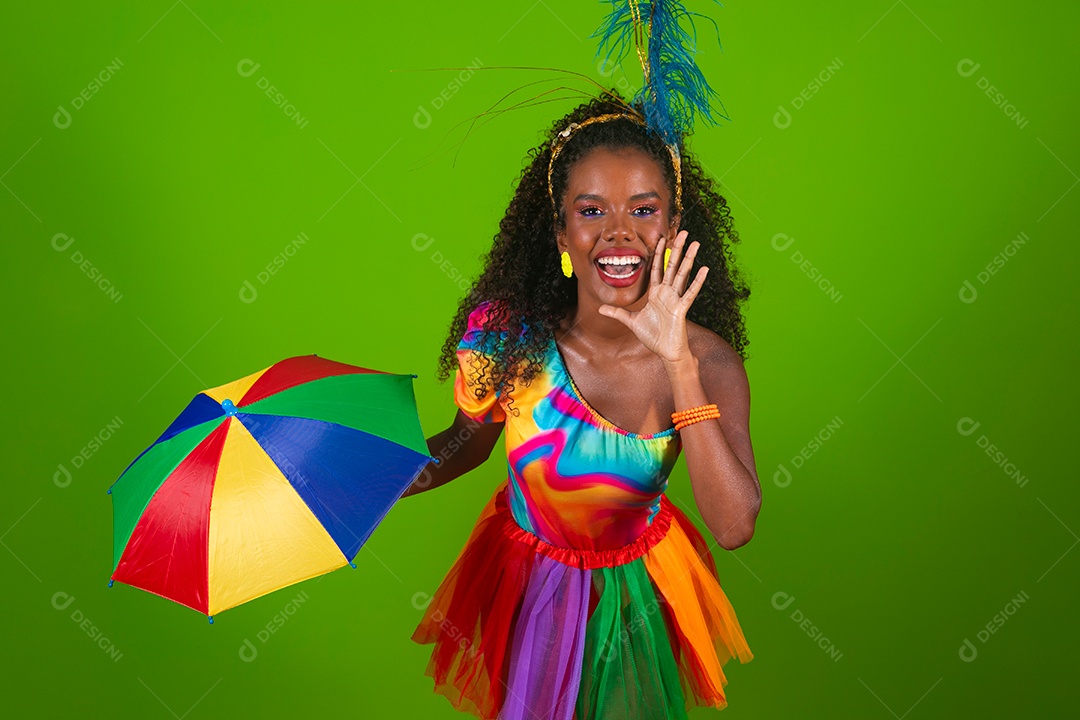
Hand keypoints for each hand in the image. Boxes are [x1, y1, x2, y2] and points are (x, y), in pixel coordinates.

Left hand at [597, 230, 707, 364]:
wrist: (665, 352)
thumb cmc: (653, 337)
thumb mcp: (631, 322)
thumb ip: (617, 313)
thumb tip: (600, 308)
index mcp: (656, 294)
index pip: (657, 268)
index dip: (658, 253)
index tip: (661, 238)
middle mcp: (667, 293)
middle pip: (671, 266)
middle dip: (676, 248)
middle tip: (683, 231)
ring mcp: (675, 299)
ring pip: (682, 274)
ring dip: (688, 258)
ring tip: (695, 243)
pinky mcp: (681, 309)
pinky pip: (690, 293)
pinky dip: (697, 281)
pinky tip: (704, 268)